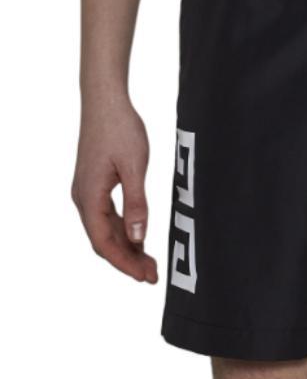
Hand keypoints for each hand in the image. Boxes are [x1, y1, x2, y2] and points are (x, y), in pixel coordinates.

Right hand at [72, 97, 157, 282]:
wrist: (105, 101)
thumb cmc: (120, 129)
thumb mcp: (134, 167)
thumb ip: (137, 203)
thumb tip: (138, 238)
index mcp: (89, 198)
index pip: (104, 243)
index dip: (125, 263)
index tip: (145, 277)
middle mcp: (83, 198)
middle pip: (103, 240)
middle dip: (127, 260)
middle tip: (152, 275)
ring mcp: (87, 191)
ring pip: (105, 229)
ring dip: (126, 246)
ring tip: (149, 261)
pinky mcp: (94, 183)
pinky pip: (107, 215)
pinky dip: (122, 229)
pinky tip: (138, 236)